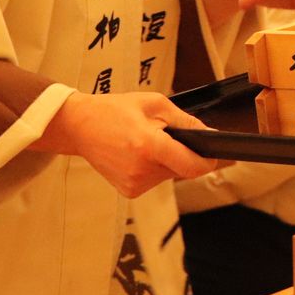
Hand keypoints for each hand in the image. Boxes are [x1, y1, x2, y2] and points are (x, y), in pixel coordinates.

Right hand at [36, 89, 217, 197]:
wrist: (80, 126)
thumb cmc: (115, 111)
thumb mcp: (154, 104)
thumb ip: (185, 121)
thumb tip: (208, 135)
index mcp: (149, 146)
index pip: (191, 165)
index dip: (207, 161)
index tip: (214, 155)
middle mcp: (142, 169)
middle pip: (181, 169)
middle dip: (182, 154)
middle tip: (164, 135)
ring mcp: (134, 183)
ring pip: (169, 175)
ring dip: (166, 161)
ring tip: (145, 142)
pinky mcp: (129, 191)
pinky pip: (155, 180)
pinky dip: (153, 168)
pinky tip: (137, 154)